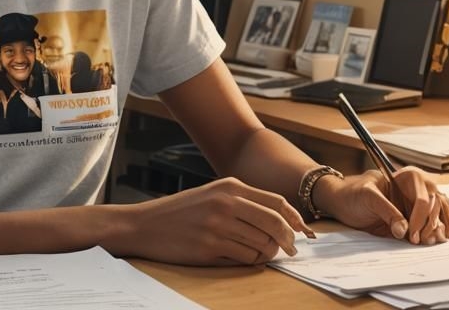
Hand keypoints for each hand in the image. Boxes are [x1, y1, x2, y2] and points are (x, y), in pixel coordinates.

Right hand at [111, 177, 310, 265]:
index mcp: (229, 186)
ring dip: (267, 252)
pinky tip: (242, 257)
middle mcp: (226, 202)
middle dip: (289, 240)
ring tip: (260, 253)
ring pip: (262, 243)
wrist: (144, 225)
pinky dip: (250, 260)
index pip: (277, 202)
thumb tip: (279, 219)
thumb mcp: (211, 195)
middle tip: (291, 250)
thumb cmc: (179, 212)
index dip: (295, 219)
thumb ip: (242, 201)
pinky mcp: (210, 247)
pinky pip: (245, 257)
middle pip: (275, 223)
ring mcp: (218, 225)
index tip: (304, 231)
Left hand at [316, 168, 448, 245]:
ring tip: (435, 241)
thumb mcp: (367, 197)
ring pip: (441, 213)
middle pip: (436, 207)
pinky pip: (437, 220)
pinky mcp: (417, 216)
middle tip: (422, 241)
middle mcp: (418, 189)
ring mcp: (419, 203)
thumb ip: (386, 211)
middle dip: (431, 226)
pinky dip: (444, 228)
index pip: (423, 199)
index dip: (419, 218)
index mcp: (409, 178)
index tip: (412, 234)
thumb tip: (403, 230)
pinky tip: (445, 237)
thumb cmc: (354, 193)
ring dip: (441, 228)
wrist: (345, 202)